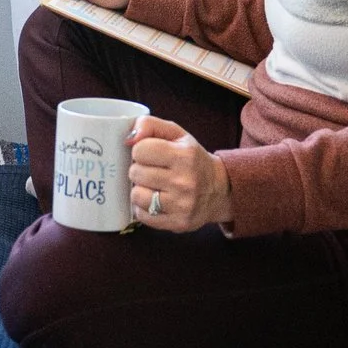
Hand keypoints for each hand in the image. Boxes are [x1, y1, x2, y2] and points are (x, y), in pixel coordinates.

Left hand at [124, 117, 231, 232]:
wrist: (219, 189)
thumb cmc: (191, 159)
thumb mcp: (177, 134)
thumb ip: (150, 125)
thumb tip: (128, 139)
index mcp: (185, 156)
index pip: (140, 150)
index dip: (141, 151)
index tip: (151, 154)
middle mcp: (185, 181)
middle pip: (135, 173)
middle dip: (140, 170)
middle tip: (153, 171)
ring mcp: (181, 205)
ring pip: (136, 195)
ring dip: (141, 190)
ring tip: (154, 186)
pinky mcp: (177, 223)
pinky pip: (142, 215)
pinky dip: (144, 208)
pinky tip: (156, 201)